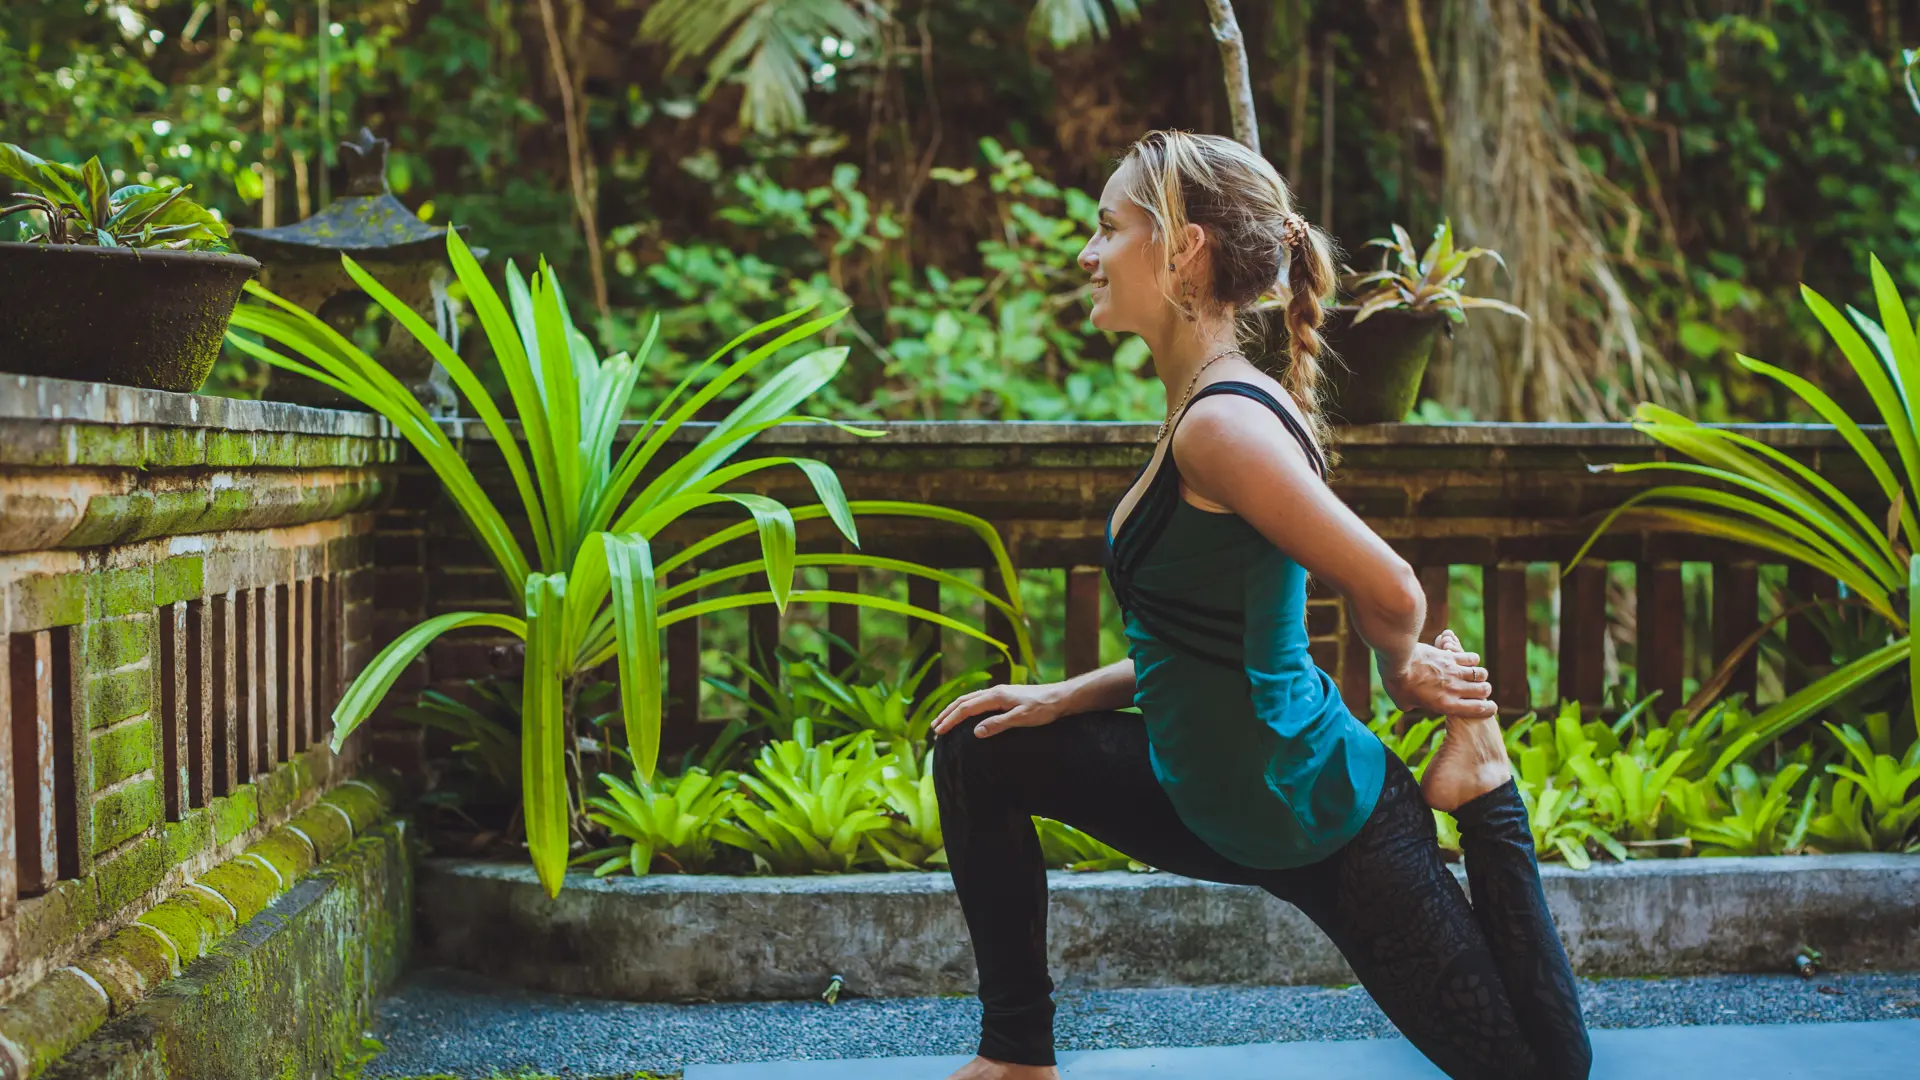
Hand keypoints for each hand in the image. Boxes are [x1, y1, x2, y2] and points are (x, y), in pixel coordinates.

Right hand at [931, 682, 1069, 737]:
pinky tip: (967, 715)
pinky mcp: (1005, 696)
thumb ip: (998, 724)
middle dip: (947, 713)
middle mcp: (995, 691)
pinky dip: (966, 708)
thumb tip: (976, 732)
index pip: (966, 708)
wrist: (1061, 698)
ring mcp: (1000, 692)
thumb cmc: (1043, 709)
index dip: (951, 719)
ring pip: (970, 699)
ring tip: (944, 720)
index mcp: (996, 696)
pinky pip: (979, 700)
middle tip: (934, 727)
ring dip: (955, 710)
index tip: (939, 731)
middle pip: (964, 701)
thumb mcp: (1021, 719)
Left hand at [1380, 628, 1495, 718]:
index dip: (1488, 709)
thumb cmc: (1397, 684)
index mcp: (1446, 705)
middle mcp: (1455, 689)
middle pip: (1484, 691)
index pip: (1478, 710)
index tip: (1490, 707)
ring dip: (1480, 675)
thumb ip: (1414, 705)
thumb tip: (1412, 704)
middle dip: (1484, 691)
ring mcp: (1455, 672)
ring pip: (1481, 674)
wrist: (1397, 661)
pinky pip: (1471, 658)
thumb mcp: (1403, 702)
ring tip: (1474, 675)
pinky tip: (1466, 660)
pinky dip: (1472, 660)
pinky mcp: (1451, 656)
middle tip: (1480, 690)